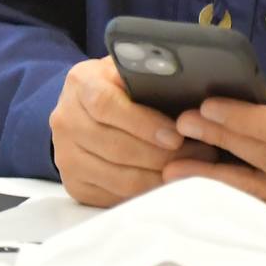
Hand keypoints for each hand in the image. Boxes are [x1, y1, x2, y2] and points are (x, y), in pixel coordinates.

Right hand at [49, 57, 215, 206]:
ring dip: (158, 178)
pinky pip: (112, 196)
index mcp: (81, 84)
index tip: (176, 135)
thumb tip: (190, 85)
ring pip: (116, 177)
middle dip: (162, 156)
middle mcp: (66, 120)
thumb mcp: (131, 68)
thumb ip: (150, 74)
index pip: (107, 106)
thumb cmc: (121, 84)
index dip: (144, 124)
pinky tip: (169, 184)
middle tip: (199, 155)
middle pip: (115, 146)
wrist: (86, 107)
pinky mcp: (74, 183)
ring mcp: (66, 156)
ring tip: (191, 170)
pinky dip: (144, 193)